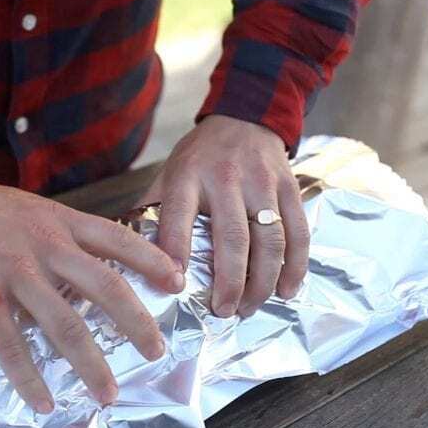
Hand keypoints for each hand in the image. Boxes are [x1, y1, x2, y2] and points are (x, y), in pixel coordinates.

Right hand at [0, 154, 183, 413]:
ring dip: (91, 365)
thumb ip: (58, 235)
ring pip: (66, 326)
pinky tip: (41, 403)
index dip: (153, 262)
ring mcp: (15, 273)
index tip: (178, 282)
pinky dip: (28, 380)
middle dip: (138, 323)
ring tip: (107, 393)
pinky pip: (11, 347)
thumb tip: (81, 267)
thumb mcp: (29, 208)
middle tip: (157, 351)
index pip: (119, 240)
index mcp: (60, 222)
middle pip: (107, 287)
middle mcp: (46, 247)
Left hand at [141, 114, 309, 317]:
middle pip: (232, 237)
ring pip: (269, 239)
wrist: (246, 115)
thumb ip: (153, 211)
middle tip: (223, 312)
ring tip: (249, 307)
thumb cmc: (200, 156)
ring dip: (262, 281)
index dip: (176, 250)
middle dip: (229, 281)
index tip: (175, 285)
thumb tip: (128, 256)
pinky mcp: (290, 187)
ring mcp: (262, 182)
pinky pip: (298, 232)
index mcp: (187, 176)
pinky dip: (296, 266)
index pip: (178, 215)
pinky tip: (286, 290)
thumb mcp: (168, 173)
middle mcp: (226, 178)